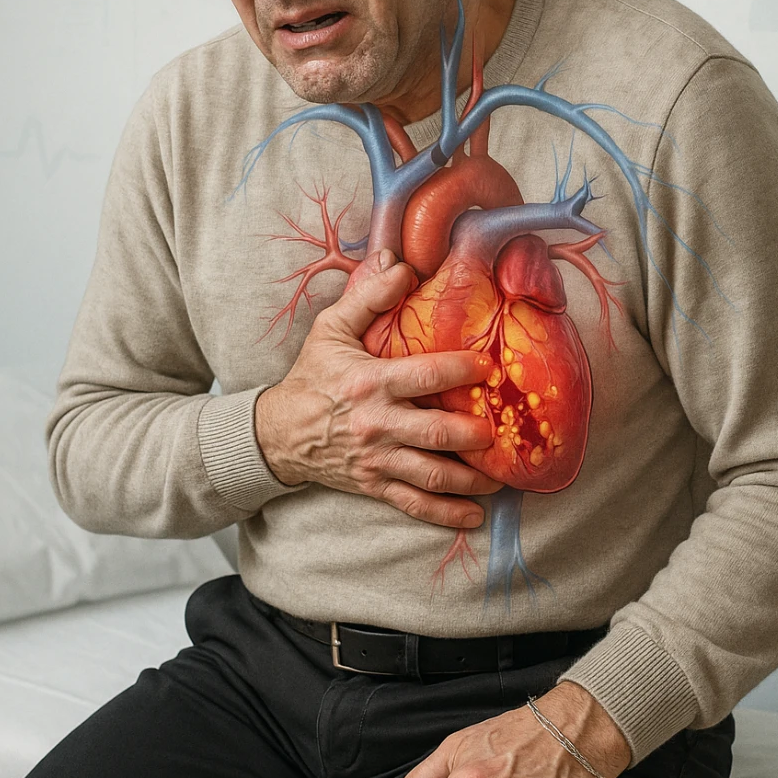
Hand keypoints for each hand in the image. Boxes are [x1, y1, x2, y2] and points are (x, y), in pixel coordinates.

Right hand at [254, 247, 503, 530]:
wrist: (277, 433)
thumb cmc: (312, 377)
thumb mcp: (331, 329)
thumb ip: (368, 296)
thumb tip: (401, 262)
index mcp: (370, 382)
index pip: (425, 376)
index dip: (462, 370)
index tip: (490, 366)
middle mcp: (376, 424)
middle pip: (434, 432)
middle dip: (473, 434)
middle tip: (500, 429)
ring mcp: (376, 459)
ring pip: (431, 473)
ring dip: (470, 479)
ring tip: (500, 475)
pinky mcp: (374, 485)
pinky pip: (414, 504)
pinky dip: (446, 514)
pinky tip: (474, 515)